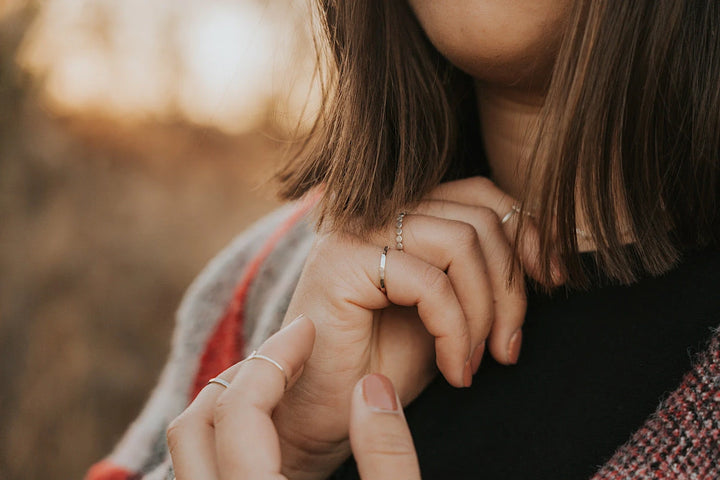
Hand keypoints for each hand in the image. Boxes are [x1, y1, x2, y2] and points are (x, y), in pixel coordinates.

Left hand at [167, 315, 421, 479]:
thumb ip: (389, 456)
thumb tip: (373, 389)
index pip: (241, 408)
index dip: (276, 357)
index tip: (307, 329)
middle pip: (194, 423)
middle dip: (242, 373)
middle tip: (288, 352)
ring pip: (189, 446)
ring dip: (227, 401)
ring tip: (277, 383)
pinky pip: (202, 464)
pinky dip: (224, 431)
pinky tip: (269, 428)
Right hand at [275, 177, 560, 478]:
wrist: (325, 413)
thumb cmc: (385, 363)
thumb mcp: (452, 310)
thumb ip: (483, 273)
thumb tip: (547, 253)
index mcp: (402, 212)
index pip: (480, 194)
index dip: (527, 233)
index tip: (552, 281)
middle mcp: (377, 210)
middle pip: (479, 217)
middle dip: (511, 288)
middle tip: (508, 349)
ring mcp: (356, 230)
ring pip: (462, 242)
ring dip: (486, 312)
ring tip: (477, 361)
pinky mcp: (341, 262)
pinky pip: (430, 283)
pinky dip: (457, 331)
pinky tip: (454, 369)